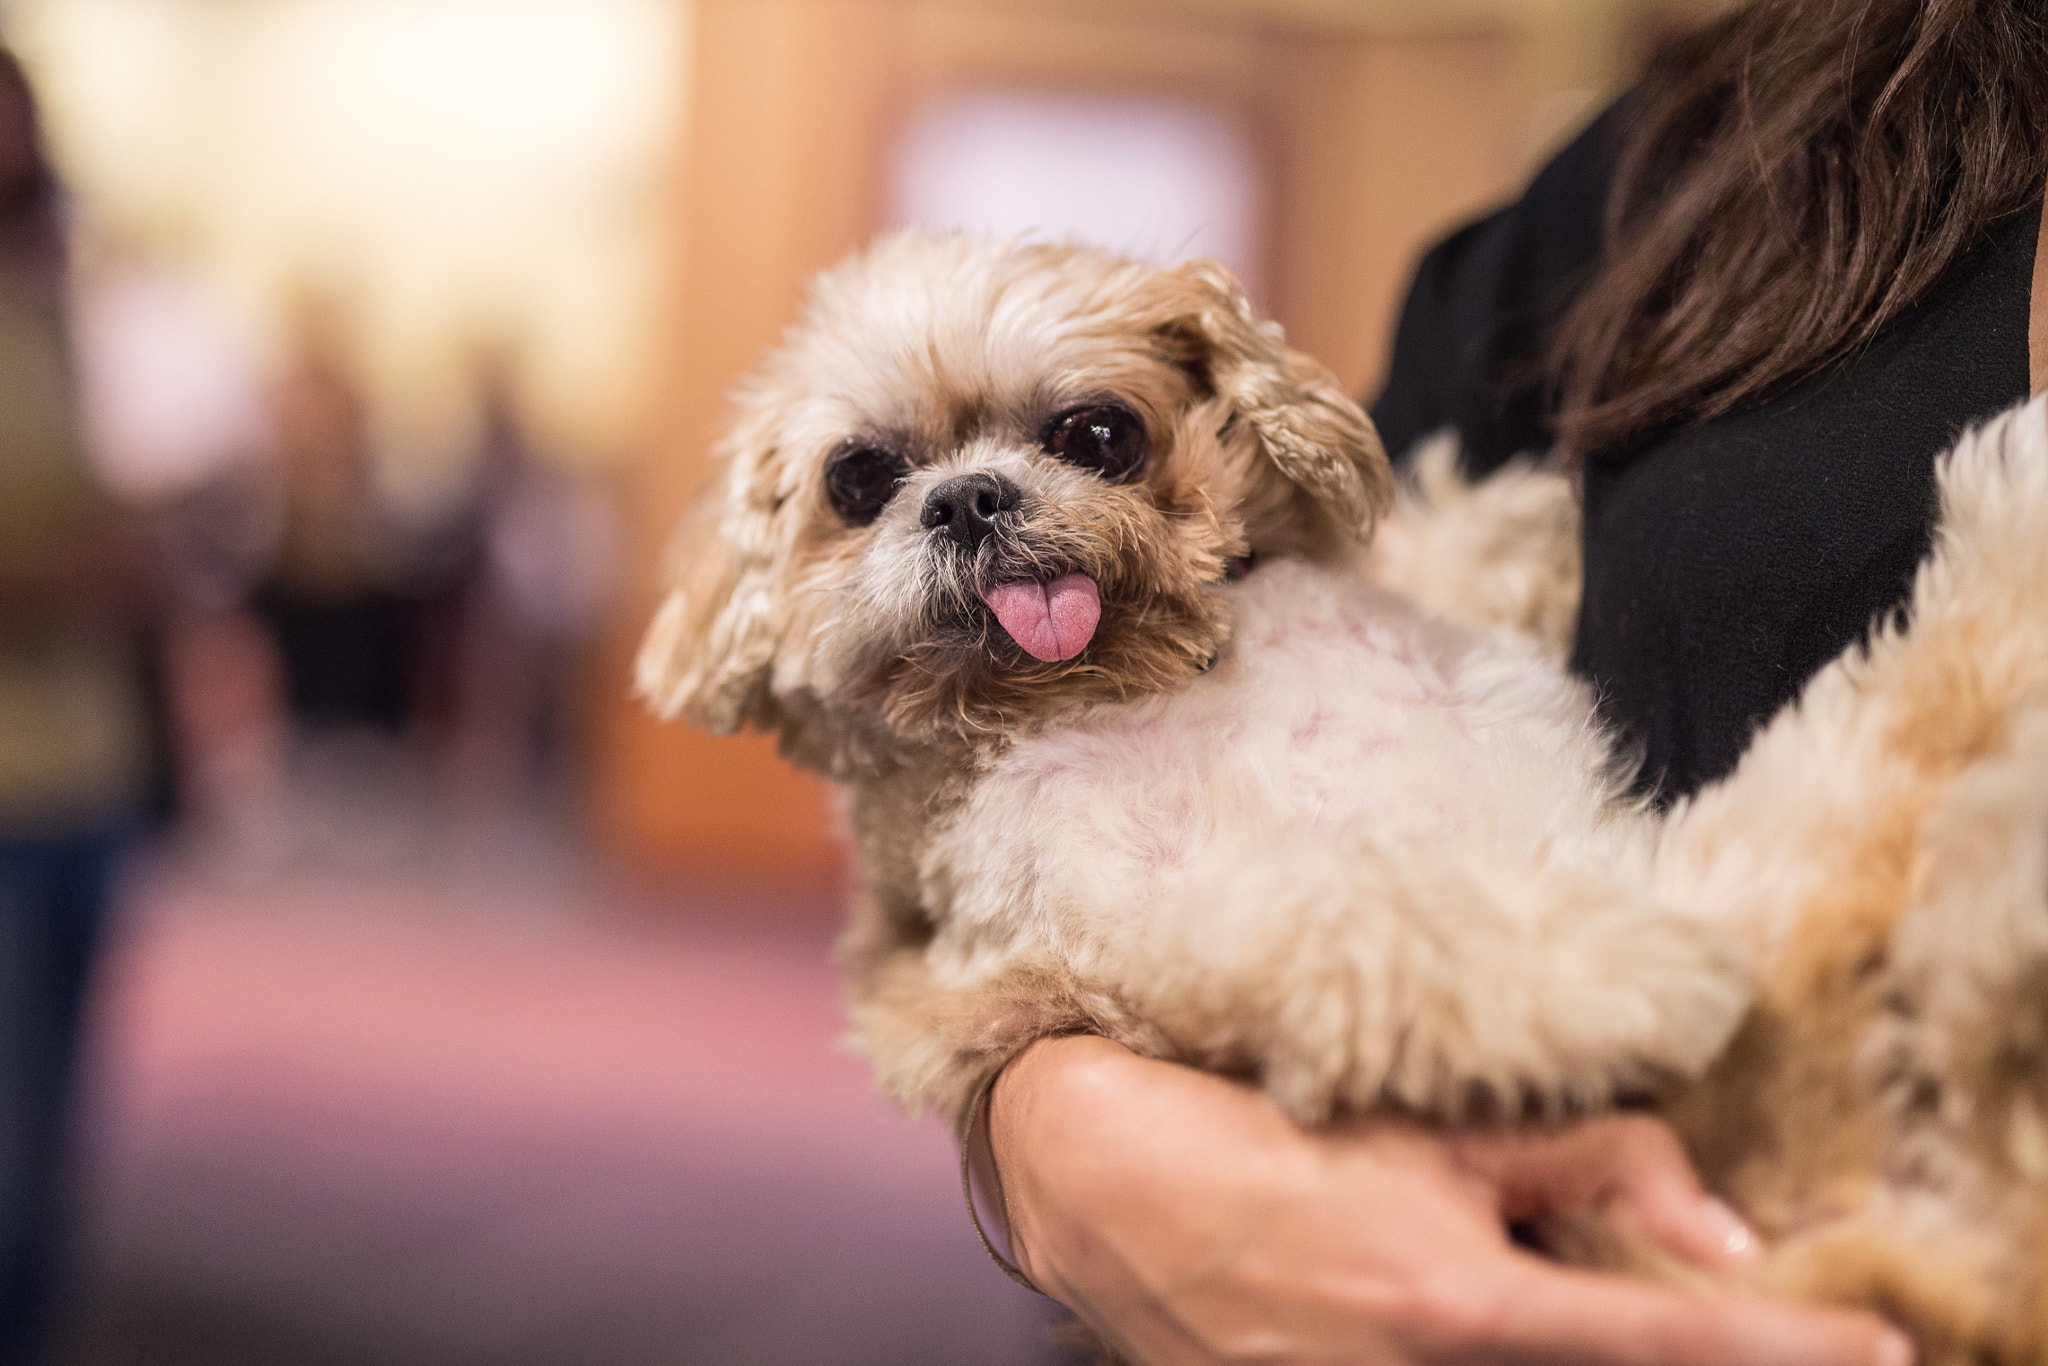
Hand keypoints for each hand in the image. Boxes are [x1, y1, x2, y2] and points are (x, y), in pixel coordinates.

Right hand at [989, 1035, 1912, 1365]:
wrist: (1098, 1173)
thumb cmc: (1264, 1128)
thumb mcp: (1433, 1132)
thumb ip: (1589, 1164)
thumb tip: (1719, 1233)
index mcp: (1458, 1302)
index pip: (1661, 1342)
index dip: (1781, 1354)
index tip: (1874, 1354)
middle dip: (1668, 1347)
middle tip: (1706, 1317)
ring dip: (1561, 1342)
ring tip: (1486, 1269)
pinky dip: (1478, 1353)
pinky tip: (1426, 1304)